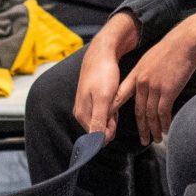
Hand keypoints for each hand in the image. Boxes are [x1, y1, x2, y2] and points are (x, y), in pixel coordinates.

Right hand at [73, 15, 139, 136]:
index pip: (96, 137)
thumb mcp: (103, 99)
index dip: (109, 130)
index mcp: (81, 115)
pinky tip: (114, 96)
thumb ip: (99, 121)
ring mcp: (86, 106)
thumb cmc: (103, 74)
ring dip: (113, 113)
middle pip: (100, 128)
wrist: (102, 53)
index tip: (114, 116)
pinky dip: (112, 107)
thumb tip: (97, 143)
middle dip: (112, 121)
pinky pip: (105, 111)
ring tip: (114, 97)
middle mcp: (81, 112)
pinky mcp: (92, 99)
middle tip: (115, 104)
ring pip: (104, 119)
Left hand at [115, 8, 195, 144]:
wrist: (185, 42)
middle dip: (141, 128)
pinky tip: (166, 130)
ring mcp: (154, 87)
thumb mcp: (150, 58)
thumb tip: (146, 86)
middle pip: (138, 111)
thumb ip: (145, 73)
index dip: (115, 110)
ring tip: (156, 139)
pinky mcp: (168, 91)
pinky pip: (163, 113)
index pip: (121, 95)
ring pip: (151, 115)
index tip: (110, 122)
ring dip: (154, 129)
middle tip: (143, 140)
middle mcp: (142, 82)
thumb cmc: (171, 49)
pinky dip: (164, 123)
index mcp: (136, 74)